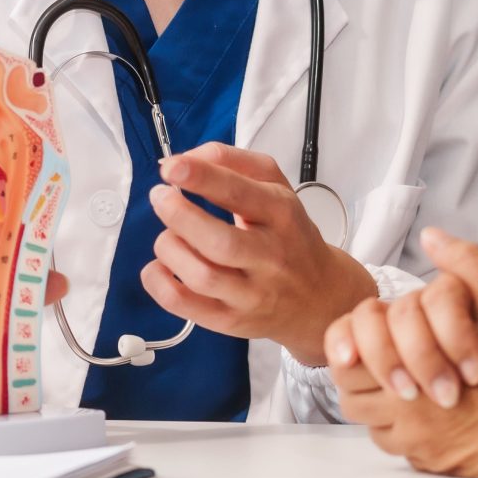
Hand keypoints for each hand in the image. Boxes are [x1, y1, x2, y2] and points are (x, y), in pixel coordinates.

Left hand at [145, 143, 377, 366]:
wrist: (319, 296)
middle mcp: (270, 256)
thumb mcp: (275, 187)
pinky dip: (159, 283)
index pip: (239, 193)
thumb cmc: (288, 236)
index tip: (172, 166)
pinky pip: (185, 306)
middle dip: (178, 215)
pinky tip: (159, 265)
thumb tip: (188, 158)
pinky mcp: (231, 320)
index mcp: (281, 214)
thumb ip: (232, 162)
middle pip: (218, 241)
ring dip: (169, 247)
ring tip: (168, 234)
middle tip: (160, 197)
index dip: (201, 177)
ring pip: (201, 275)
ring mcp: (251, 294)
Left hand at [325, 228, 477, 477]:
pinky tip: (433, 413)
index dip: (354, 342)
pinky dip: (409, 432)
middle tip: (383, 358)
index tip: (368, 335)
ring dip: (384, 404)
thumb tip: (435, 239)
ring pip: (376, 428)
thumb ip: (465, 265)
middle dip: (363, 373)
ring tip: (409, 383)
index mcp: (412, 369)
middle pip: (353, 396)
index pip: (350, 357)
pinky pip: (404, 453)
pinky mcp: (441, 468)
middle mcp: (409, 416)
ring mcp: (423, 447)